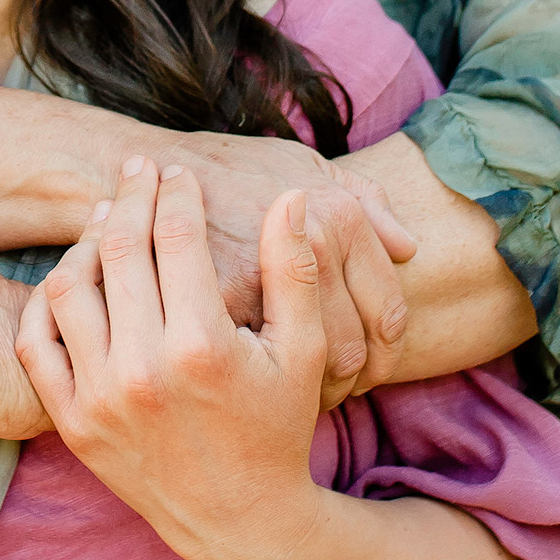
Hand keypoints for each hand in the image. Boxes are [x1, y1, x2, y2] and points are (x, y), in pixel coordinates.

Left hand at [16, 160, 326, 559]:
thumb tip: (289, 199)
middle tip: (137, 170)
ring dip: (86, 242)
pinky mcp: (71, 422)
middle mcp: (142, 370)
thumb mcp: (305, 352)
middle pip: (119, 250)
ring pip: (69, 287)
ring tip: (106, 218)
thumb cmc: (277, 426)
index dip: (176, 193)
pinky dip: (46, 301)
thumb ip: (294, 271)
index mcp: (202, 346)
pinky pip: (36, 341)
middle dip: (130, 197)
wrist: (240, 520)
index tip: (178, 172)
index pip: (176, 238)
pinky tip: (74, 274)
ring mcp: (99, 398)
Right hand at [131, 133, 415, 404]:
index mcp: (338, 215)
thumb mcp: (303, 165)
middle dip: (353, 381)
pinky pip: (263, 368)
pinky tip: (266, 390)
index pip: (387, 311)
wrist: (152, 173)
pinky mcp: (219, 310)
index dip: (386, 348)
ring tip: (305, 394)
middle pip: (356, 349)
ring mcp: (267, 281)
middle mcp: (311, 244)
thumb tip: (407, 247)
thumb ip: (364, 199)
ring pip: (316, 368)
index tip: (372, 366)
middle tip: (338, 391)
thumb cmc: (232, 170)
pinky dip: (270, 389)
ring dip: (316, 391)